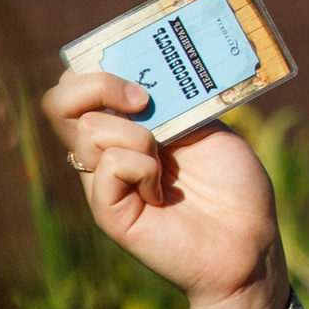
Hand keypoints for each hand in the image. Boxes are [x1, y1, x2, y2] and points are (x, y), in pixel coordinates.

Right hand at [42, 72, 289, 308]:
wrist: (250, 240)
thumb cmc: (234, 185)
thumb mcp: (206, 126)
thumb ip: (169, 101)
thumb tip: (136, 78)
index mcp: (125, 126)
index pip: (77, 84)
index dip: (96, 68)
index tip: (140, 74)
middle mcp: (105, 151)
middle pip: (58, 103)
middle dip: (97, 85)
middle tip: (144, 100)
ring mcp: (102, 181)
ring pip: (87, 131)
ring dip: (136, 136)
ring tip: (166, 165)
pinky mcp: (108, 211)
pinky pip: (107, 167)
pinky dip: (141, 169)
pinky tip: (161, 192)